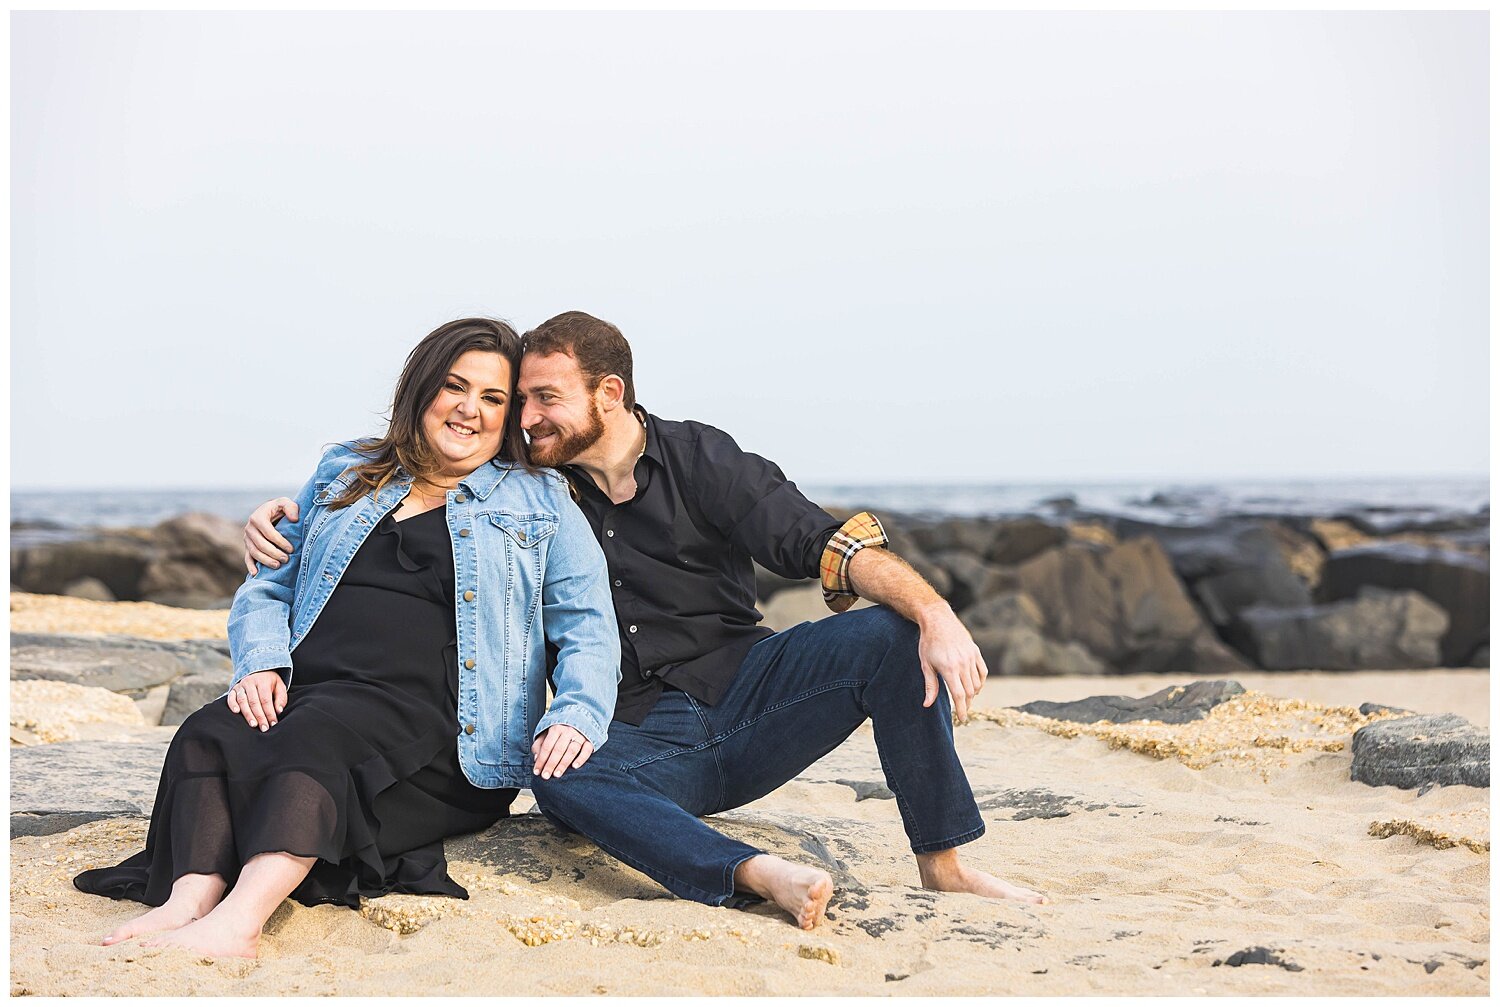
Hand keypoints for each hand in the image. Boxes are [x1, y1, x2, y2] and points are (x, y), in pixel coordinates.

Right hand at [227, 670, 287, 730]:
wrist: (257, 669)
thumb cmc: (270, 682)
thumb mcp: (279, 685)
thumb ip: (281, 698)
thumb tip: (279, 711)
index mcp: (263, 681)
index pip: (266, 700)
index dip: (269, 712)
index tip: (273, 723)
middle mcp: (250, 682)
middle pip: (254, 702)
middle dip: (259, 716)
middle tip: (264, 728)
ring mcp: (241, 685)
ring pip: (242, 701)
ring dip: (248, 714)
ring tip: (253, 724)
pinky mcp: (233, 689)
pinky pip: (231, 697)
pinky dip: (232, 704)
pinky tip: (236, 712)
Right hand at [244, 497, 298, 574]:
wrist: (270, 512)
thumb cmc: (280, 508)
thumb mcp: (286, 503)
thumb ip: (291, 507)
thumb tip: (294, 519)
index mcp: (257, 517)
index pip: (268, 533)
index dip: (280, 542)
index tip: (291, 549)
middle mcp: (249, 528)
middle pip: (261, 544)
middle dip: (274, 553)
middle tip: (286, 559)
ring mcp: (247, 538)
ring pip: (254, 552)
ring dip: (265, 561)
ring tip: (278, 566)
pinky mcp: (247, 546)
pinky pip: (247, 557)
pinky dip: (250, 566)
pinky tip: (256, 574)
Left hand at [530, 724, 593, 780]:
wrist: (579, 719)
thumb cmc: (560, 731)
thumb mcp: (546, 734)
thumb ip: (539, 745)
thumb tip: (536, 758)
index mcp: (556, 728)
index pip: (547, 746)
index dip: (541, 760)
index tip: (536, 772)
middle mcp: (568, 731)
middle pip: (558, 749)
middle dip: (551, 764)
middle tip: (545, 776)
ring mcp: (580, 736)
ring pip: (572, 751)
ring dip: (564, 763)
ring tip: (557, 774)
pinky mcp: (590, 741)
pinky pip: (587, 750)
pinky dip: (581, 758)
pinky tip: (575, 766)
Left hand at [916, 604, 987, 721]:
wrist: (938, 620)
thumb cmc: (928, 642)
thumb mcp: (925, 664)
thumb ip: (930, 686)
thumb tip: (927, 705)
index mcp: (949, 669)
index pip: (960, 695)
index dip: (962, 709)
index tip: (962, 719)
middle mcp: (963, 663)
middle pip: (970, 692)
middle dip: (967, 704)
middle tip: (962, 710)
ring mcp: (971, 657)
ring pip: (977, 683)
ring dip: (973, 694)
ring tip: (966, 698)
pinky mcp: (975, 651)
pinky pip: (983, 671)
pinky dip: (980, 682)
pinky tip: (975, 686)